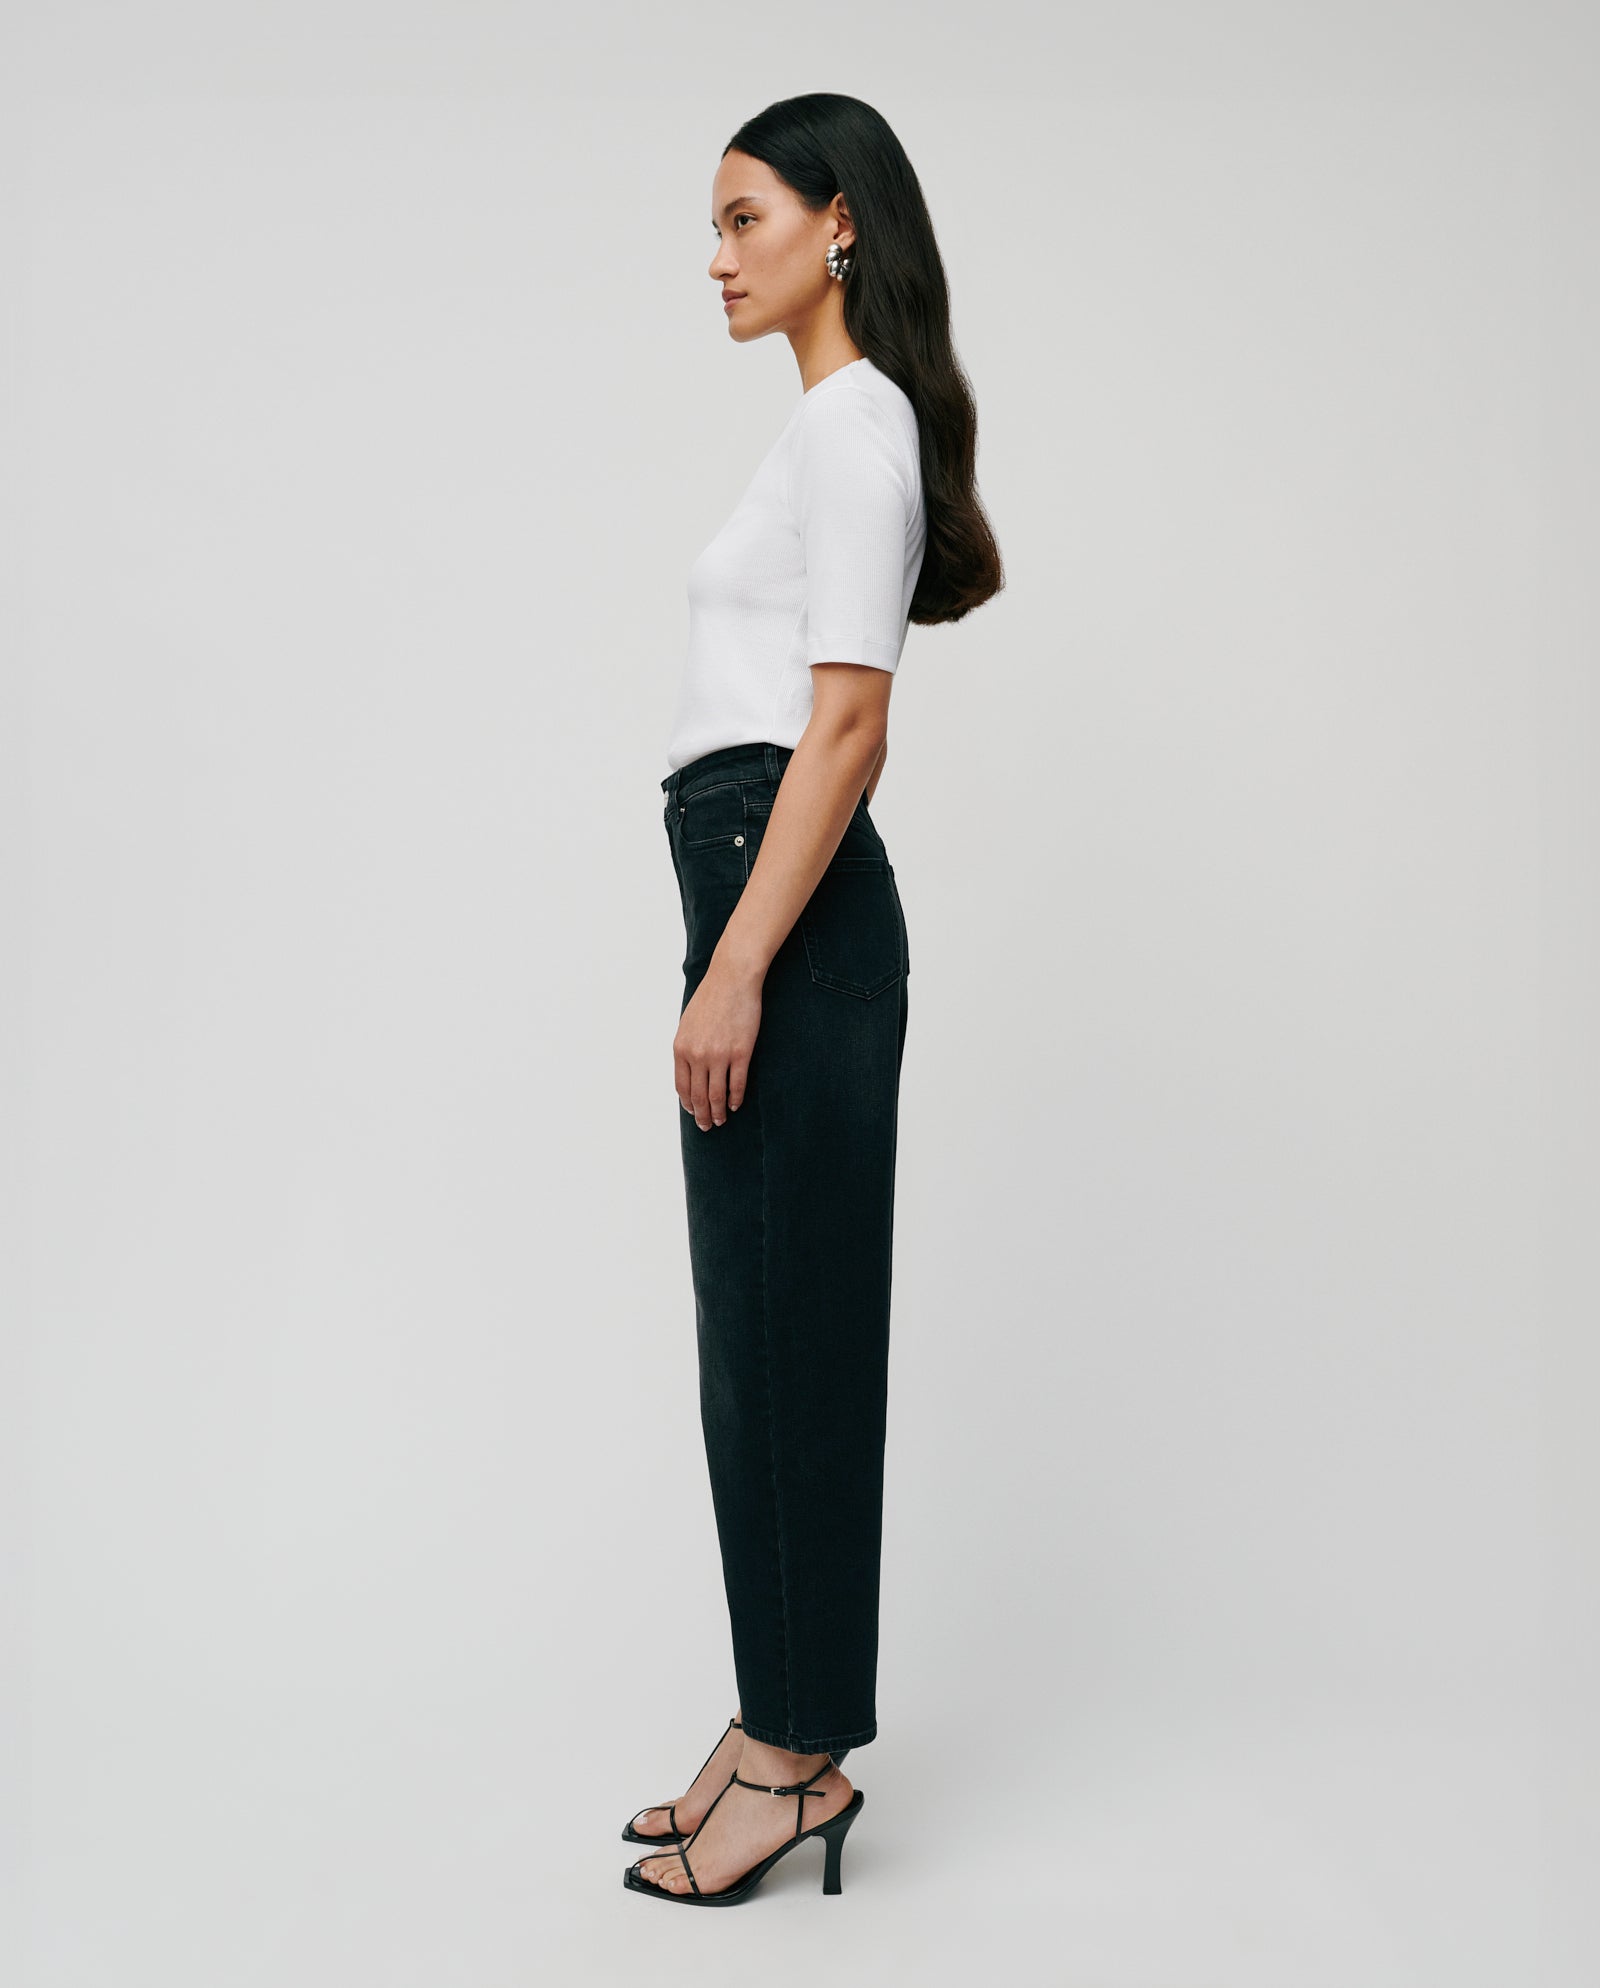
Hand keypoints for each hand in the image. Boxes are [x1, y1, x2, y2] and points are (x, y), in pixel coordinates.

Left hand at [674, 954, 762, 1128]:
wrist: (732, 979)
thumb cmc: (711, 998)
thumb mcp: (688, 1023)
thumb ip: (687, 1048)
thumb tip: (690, 1071)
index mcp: (681, 1048)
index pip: (682, 1086)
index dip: (687, 1103)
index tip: (693, 1112)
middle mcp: (698, 1055)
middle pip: (698, 1095)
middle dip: (702, 1115)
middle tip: (706, 1126)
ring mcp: (719, 1056)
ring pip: (717, 1095)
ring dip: (718, 1112)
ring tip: (720, 1120)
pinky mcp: (741, 1053)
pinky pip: (737, 1084)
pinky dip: (735, 1098)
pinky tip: (735, 1105)